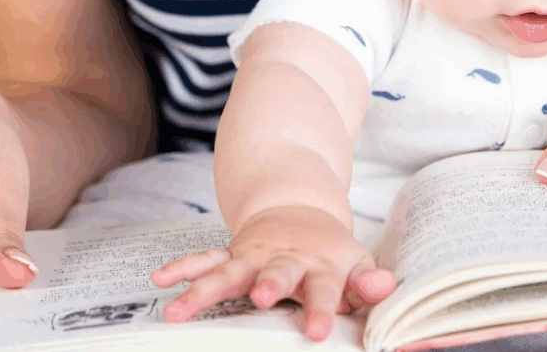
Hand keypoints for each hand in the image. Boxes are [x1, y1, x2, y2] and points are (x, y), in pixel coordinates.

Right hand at [152, 205, 395, 340]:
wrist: (300, 212)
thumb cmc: (331, 254)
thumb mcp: (356, 264)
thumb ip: (368, 283)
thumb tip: (386, 287)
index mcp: (321, 265)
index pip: (325, 289)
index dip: (322, 309)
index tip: (316, 333)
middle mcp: (285, 259)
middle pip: (278, 272)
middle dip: (270, 284)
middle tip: (263, 299)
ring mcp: (254, 256)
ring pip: (229, 271)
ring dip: (205, 288)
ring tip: (178, 310)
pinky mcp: (232, 254)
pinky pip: (204, 261)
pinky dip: (183, 269)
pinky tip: (160, 280)